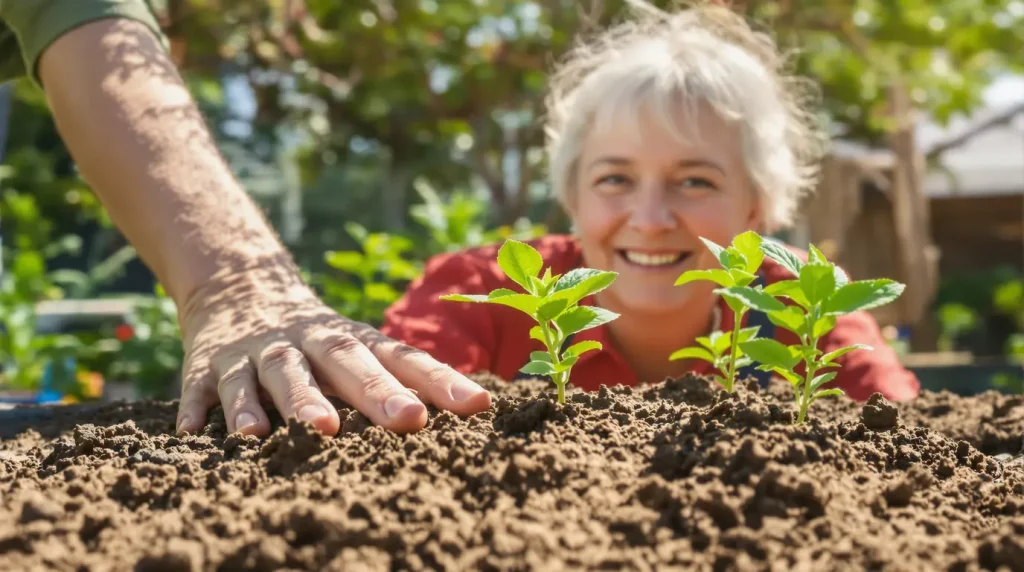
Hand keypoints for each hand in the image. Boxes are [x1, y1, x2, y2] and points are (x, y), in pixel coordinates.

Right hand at [173, 265, 491, 436]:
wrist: (236, 286)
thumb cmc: (317, 338)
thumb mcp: (358, 347)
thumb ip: (405, 375)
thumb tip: (480, 403)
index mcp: (352, 340)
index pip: (402, 358)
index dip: (440, 382)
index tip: (476, 406)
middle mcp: (310, 342)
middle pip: (346, 362)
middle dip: (378, 392)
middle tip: (409, 420)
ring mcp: (260, 352)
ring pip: (281, 373)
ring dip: (299, 401)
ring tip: (321, 430)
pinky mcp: (210, 365)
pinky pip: (207, 387)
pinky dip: (203, 408)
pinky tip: (200, 435)